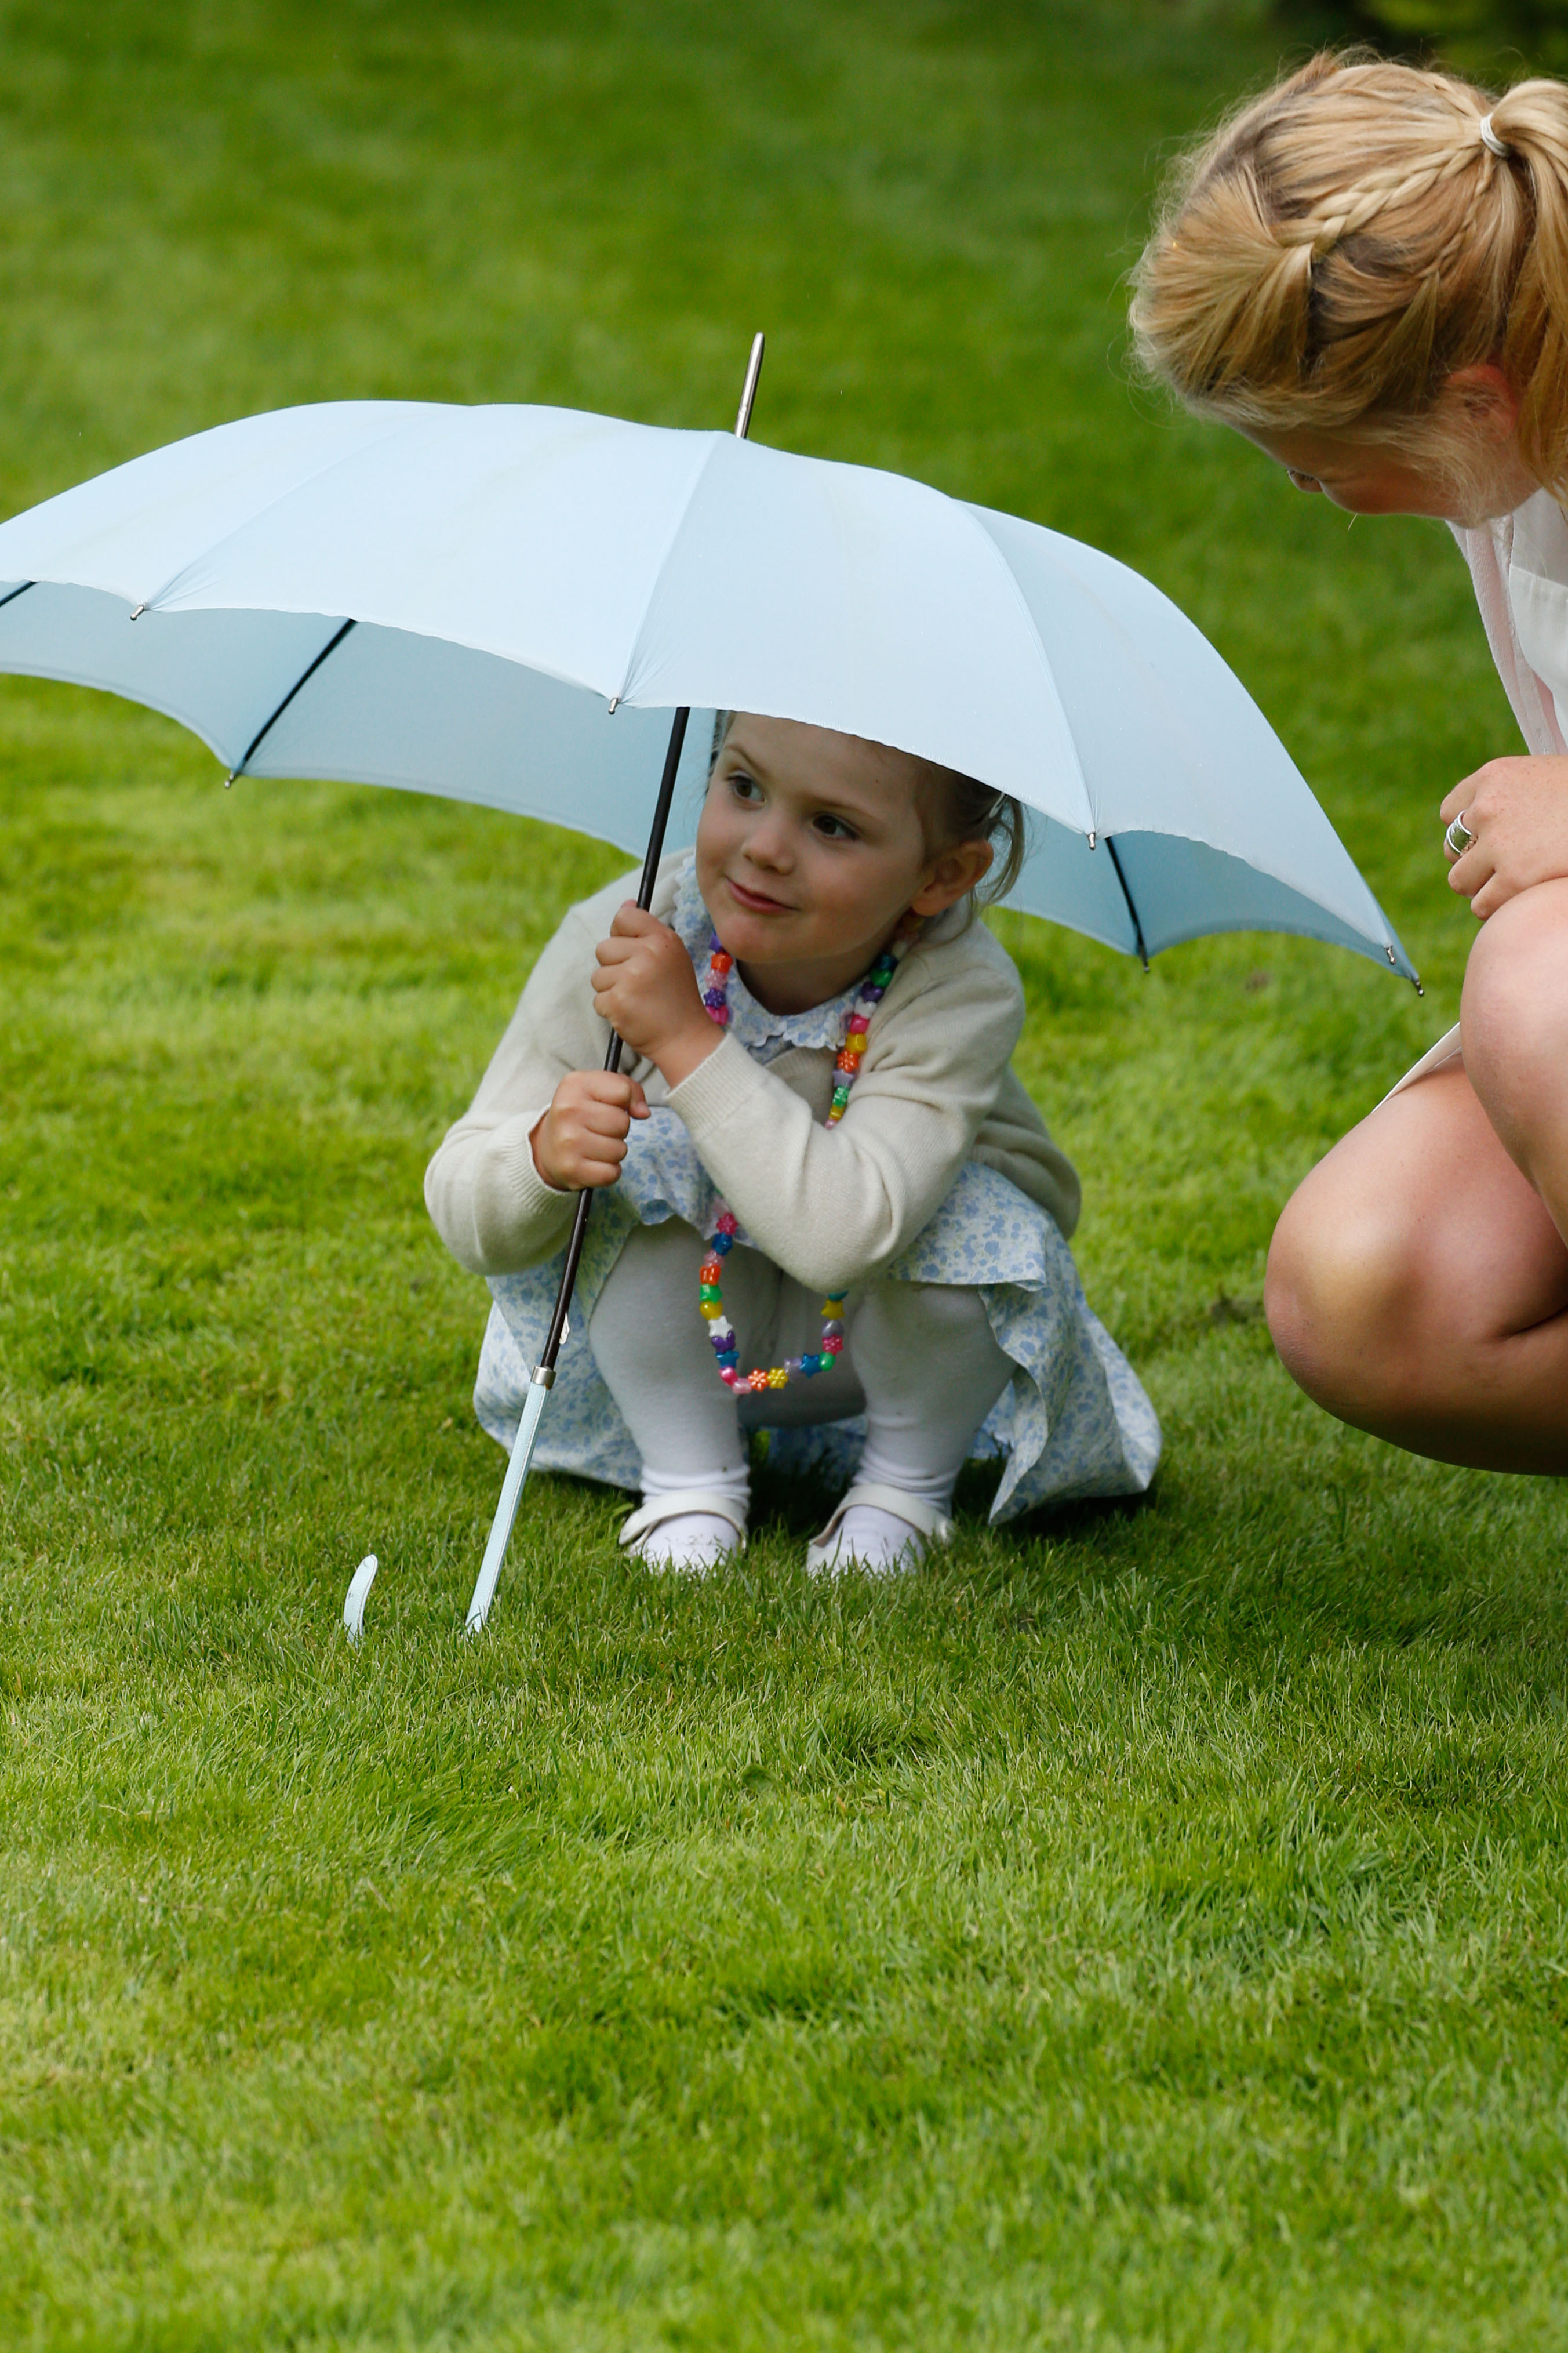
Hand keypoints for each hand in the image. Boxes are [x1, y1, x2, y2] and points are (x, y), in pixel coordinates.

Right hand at [530, 1069, 648, 1190]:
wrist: (547, 1146)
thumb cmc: (579, 1115)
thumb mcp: (598, 1089)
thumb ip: (627, 1089)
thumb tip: (643, 1112)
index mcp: (575, 1085)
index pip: (623, 1091)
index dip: (624, 1102)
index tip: (609, 1106)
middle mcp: (568, 1111)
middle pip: (623, 1123)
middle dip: (618, 1129)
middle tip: (599, 1129)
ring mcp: (568, 1142)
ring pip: (620, 1150)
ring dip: (614, 1151)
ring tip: (595, 1146)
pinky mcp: (572, 1169)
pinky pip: (612, 1173)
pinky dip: (608, 1171)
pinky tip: (593, 1162)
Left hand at [590, 903, 722, 1085]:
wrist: (685, 1038)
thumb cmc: (676, 997)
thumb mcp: (671, 956)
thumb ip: (647, 931)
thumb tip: (626, 903)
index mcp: (662, 939)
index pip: (624, 917)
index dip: (621, 934)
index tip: (632, 952)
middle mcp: (648, 954)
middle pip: (604, 947)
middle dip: (614, 967)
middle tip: (638, 984)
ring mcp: (631, 978)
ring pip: (597, 975)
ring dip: (611, 989)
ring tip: (636, 999)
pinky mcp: (617, 1001)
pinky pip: (598, 999)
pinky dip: (610, 1009)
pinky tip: (631, 1013)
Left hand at [1442, 755, 1567, 917]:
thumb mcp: (1545, 778)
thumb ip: (1513, 797)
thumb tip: (1481, 825)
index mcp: (1493, 776)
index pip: (1451, 812)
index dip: (1470, 832)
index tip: (1490, 841)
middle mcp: (1487, 807)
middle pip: (1452, 848)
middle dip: (1474, 861)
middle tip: (1503, 868)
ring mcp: (1498, 843)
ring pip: (1461, 880)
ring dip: (1482, 887)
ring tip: (1510, 886)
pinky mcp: (1515, 877)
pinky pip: (1482, 904)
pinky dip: (1496, 908)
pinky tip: (1518, 900)